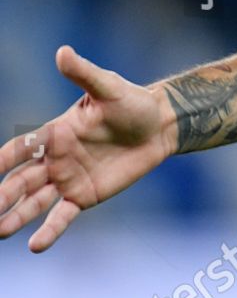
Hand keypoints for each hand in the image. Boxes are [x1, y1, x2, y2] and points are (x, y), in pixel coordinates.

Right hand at [0, 46, 174, 251]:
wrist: (160, 125)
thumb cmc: (132, 102)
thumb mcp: (108, 87)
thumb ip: (83, 74)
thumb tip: (63, 51)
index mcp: (54, 133)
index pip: (19, 149)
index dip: (0, 161)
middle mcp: (55, 159)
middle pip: (19, 181)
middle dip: (2, 195)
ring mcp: (68, 179)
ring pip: (34, 201)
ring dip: (16, 216)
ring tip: (0, 230)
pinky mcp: (85, 196)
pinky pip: (62, 215)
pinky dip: (50, 230)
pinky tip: (35, 245)